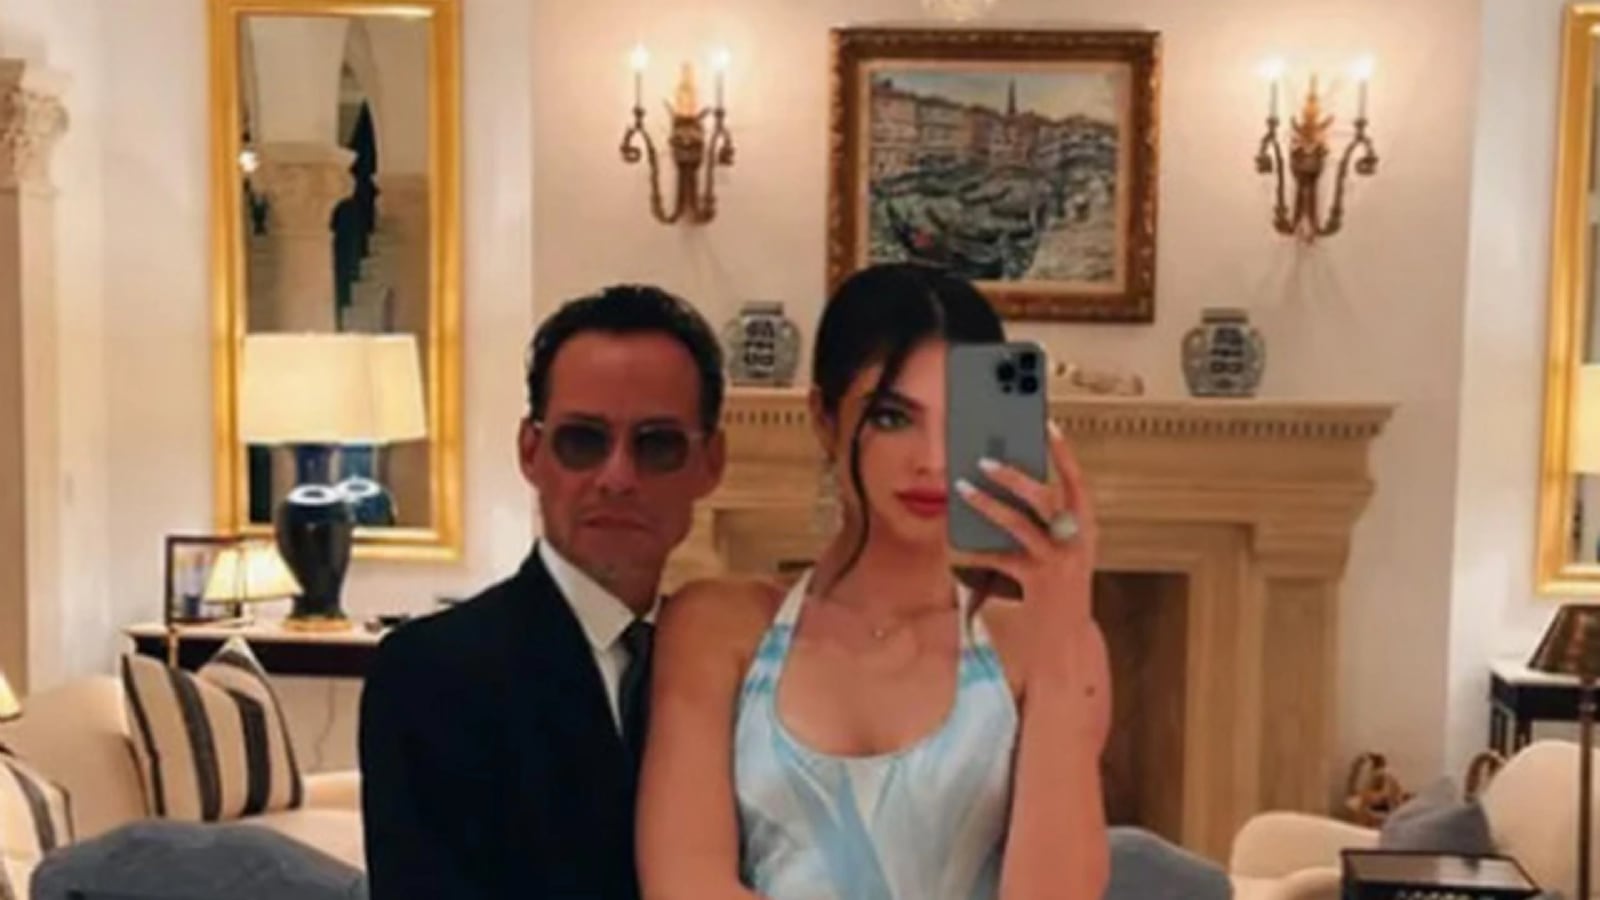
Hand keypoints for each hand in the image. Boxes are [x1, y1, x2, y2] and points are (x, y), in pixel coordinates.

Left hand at [950, 421, 1096, 628]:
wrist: (1068, 645)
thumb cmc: (1059, 593)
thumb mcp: (1060, 554)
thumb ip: (1043, 525)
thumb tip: (1007, 489)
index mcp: (1087, 528)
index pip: (1078, 482)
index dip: (1063, 452)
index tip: (1047, 424)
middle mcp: (1078, 542)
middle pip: (1048, 496)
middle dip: (1016, 475)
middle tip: (986, 458)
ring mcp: (1059, 562)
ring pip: (1021, 523)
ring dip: (990, 504)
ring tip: (963, 487)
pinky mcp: (1038, 583)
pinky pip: (1002, 558)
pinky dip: (978, 549)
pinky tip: (958, 543)